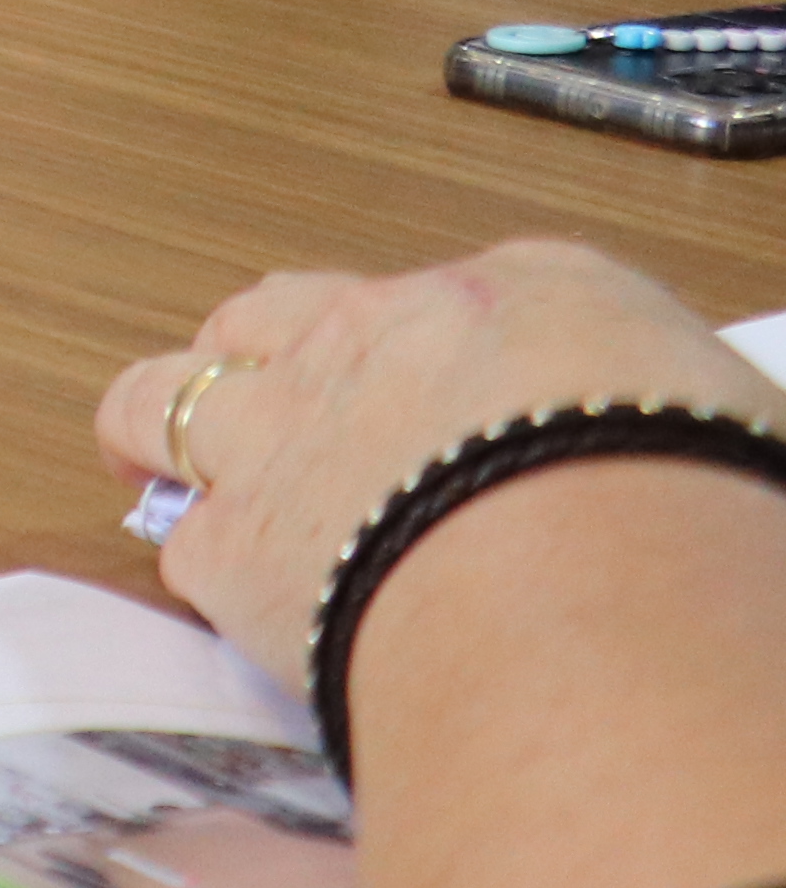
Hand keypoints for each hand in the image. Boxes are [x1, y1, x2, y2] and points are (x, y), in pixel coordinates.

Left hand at [99, 242, 785, 688]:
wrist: (595, 567)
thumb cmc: (694, 486)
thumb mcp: (741, 420)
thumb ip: (689, 417)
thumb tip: (712, 444)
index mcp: (530, 292)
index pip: (475, 292)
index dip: (449, 345)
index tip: (460, 383)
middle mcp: (382, 336)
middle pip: (282, 312)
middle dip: (268, 349)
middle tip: (273, 394)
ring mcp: (287, 432)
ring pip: (167, 397)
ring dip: (163, 423)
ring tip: (159, 454)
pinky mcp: (238, 543)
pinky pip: (186, 543)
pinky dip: (202, 566)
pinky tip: (223, 595)